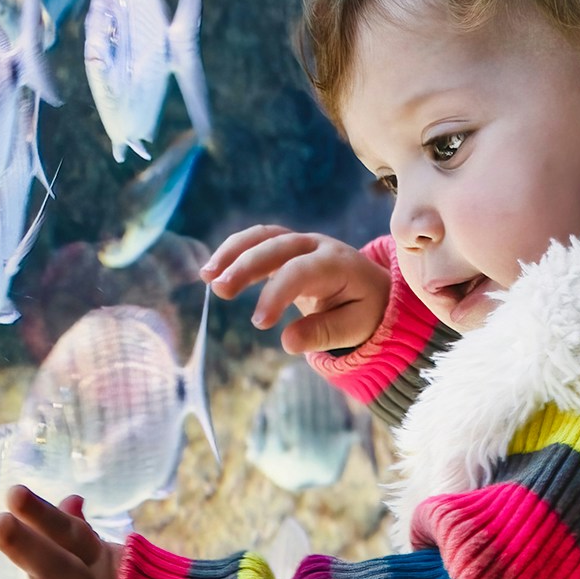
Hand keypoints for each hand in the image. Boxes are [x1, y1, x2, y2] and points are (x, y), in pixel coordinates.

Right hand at [201, 226, 389, 353]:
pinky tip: (212, 271)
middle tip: (220, 290)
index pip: (300, 271)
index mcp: (337, 264)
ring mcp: (300, 242)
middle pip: (277, 246)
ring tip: (206, 276)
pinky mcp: (286, 248)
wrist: (373, 288)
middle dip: (246, 265)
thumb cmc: (364, 310)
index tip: (259, 324)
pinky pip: (257, 241)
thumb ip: (323, 333)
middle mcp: (316, 245)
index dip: (276, 294)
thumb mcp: (354, 328)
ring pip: (263, 236)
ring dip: (232, 252)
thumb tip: (287, 342)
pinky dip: (233, 252)